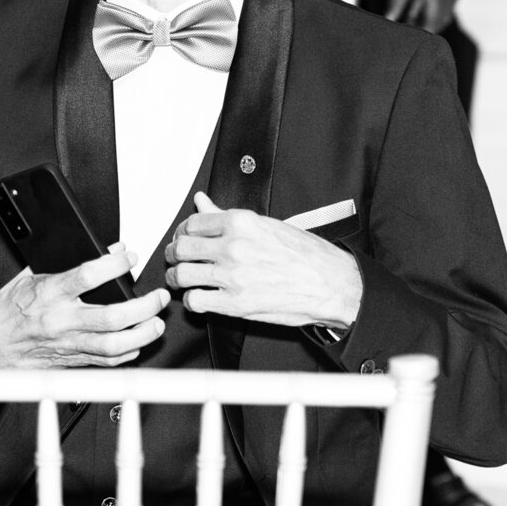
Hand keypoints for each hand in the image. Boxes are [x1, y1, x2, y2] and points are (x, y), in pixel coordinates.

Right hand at [0, 246, 169, 368]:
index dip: (113, 265)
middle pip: (111, 317)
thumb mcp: (32, 275)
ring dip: (143, 333)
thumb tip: (106, 250)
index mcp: (48, 294)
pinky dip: (129, 352)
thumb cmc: (10, 309)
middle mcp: (61, 321)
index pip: (86, 276)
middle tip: (157, 296)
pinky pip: (108, 361)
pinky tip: (138, 342)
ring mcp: (69, 344)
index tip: (130, 258)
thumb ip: (67, 263)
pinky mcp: (73, 361)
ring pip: (115, 344)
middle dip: (143, 306)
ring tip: (157, 321)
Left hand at [164, 193, 361, 328]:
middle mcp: (233, 247)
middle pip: (181, 248)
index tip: (182, 238)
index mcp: (240, 223)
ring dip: (176, 278)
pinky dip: (191, 301)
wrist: (333, 284)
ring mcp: (233, 276)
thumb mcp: (265, 225)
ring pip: (182, 274)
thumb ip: (226, 215)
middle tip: (175, 259)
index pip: (192, 224)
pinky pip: (196, 301)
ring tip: (180, 279)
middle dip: (173, 254)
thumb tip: (202, 201)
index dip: (182, 232)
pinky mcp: (237, 304)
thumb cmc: (306, 254)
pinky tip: (199, 298)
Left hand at [385, 0, 459, 32]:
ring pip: (443, 17)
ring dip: (429, 20)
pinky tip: (419, 7)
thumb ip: (396, 3)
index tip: (410, 38)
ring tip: (411, 16)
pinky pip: (446, 8)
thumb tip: (389, 20)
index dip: (421, 34)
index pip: (431, 24)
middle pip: (439, 22)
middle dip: (424, 28)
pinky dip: (434, 11)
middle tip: (407, 28)